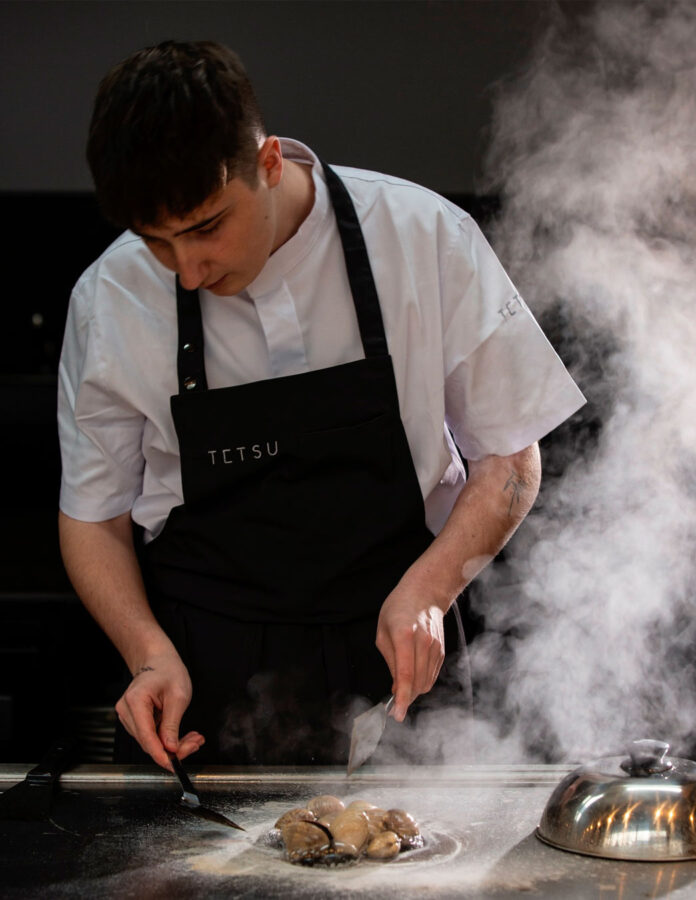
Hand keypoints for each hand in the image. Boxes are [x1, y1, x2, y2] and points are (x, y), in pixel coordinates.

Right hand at [115, 651, 204, 769]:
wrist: (158, 660)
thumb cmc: (168, 671)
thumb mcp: (178, 696)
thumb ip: (172, 724)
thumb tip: (170, 749)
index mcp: (136, 701)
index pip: (146, 737)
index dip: (160, 755)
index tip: (174, 765)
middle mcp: (126, 710)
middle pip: (148, 741)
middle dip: (173, 749)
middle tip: (195, 744)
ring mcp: (128, 715)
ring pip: (150, 741)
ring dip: (172, 744)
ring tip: (193, 738)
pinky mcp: (133, 719)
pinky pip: (150, 735)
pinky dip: (167, 738)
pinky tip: (183, 736)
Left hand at [375, 577, 446, 722]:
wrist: (424, 592)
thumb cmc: (398, 609)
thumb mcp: (383, 632)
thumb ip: (390, 661)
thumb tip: (397, 688)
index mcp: (405, 636)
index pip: (406, 675)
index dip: (402, 698)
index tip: (397, 715)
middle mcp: (424, 642)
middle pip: (418, 683)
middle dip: (406, 697)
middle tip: (394, 701)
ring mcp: (436, 647)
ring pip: (426, 682)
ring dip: (414, 691)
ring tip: (402, 685)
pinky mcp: (442, 651)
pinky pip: (432, 676)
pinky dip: (421, 682)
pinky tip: (412, 675)